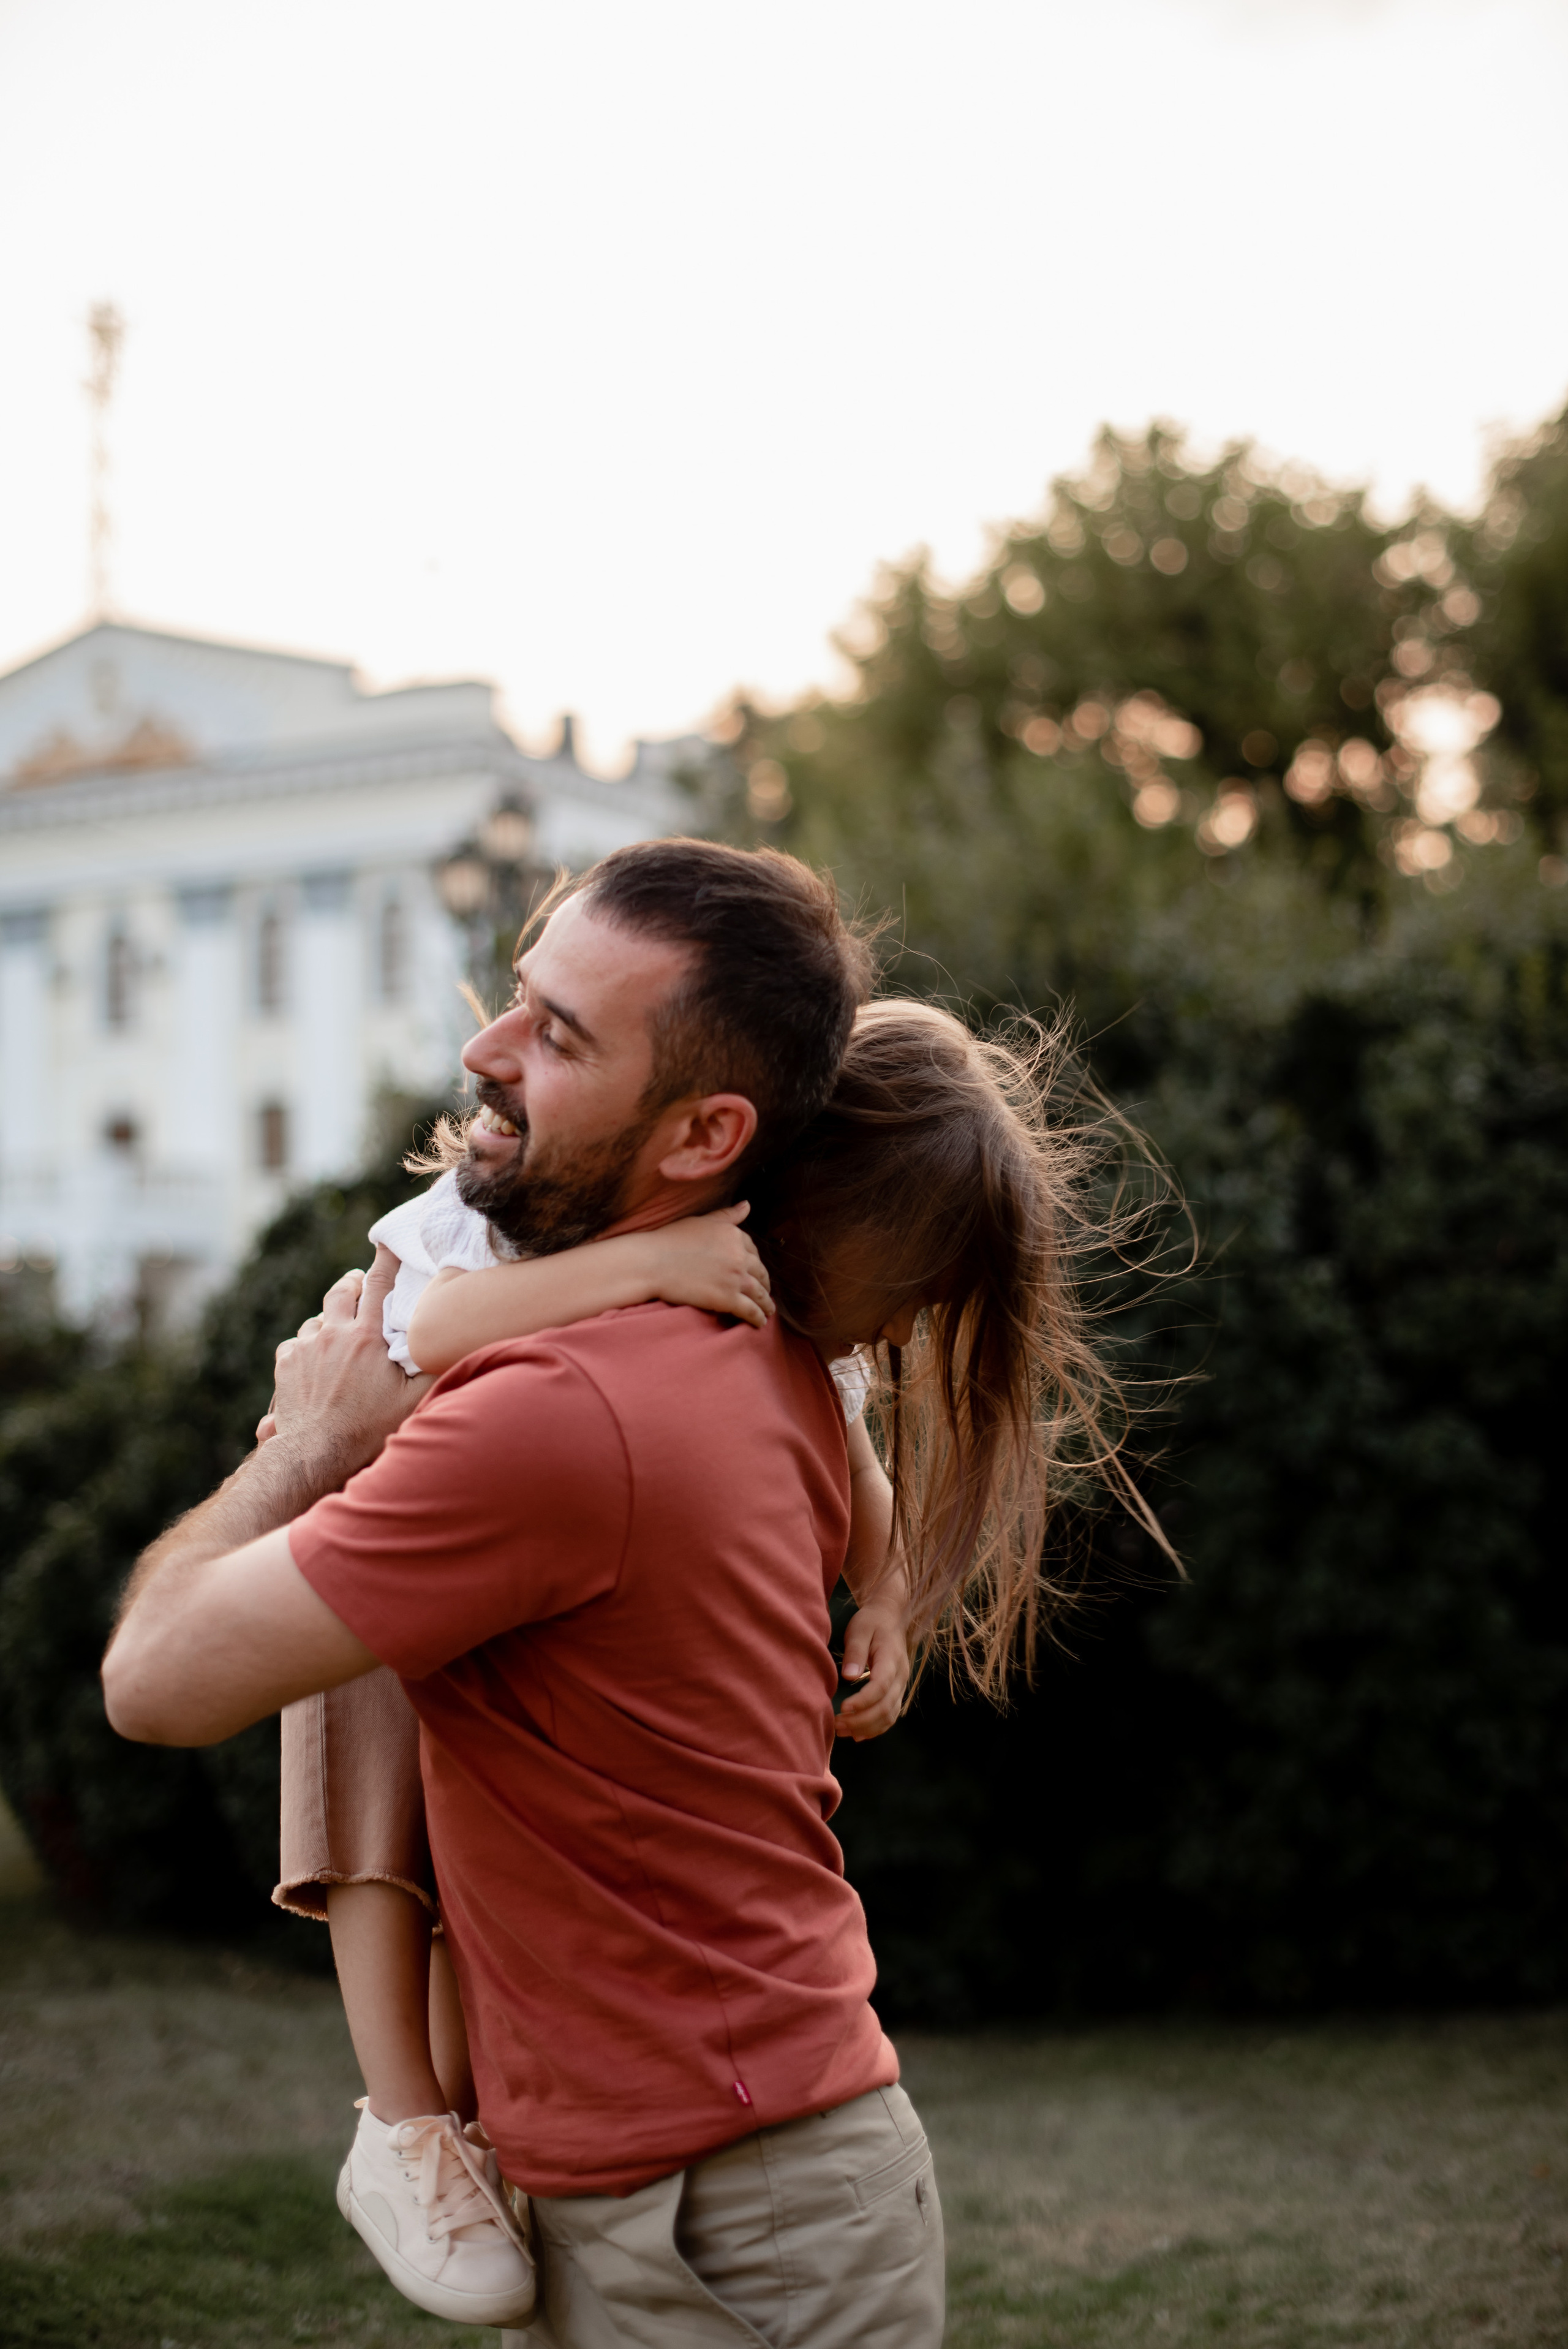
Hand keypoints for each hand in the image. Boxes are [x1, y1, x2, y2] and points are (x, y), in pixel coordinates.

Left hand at [267, 1247, 432, 1489]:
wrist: (317, 1451)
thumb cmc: (369, 1428)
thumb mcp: (412, 1400)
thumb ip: (431, 1368)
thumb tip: (450, 1342)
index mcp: (366, 1337)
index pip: (379, 1285)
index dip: (385, 1260)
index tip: (387, 1242)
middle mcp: (333, 1334)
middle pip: (340, 1291)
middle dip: (351, 1283)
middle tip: (358, 1284)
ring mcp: (305, 1348)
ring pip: (317, 1320)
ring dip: (329, 1321)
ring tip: (338, 1334)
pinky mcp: (286, 1364)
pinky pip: (295, 1343)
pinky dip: (306, 1346)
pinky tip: (315, 1360)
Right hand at [647, 1203, 773, 1329]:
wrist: (653, 1262)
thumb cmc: (671, 1239)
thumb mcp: (702, 1221)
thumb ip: (727, 1216)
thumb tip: (747, 1205)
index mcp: (734, 1235)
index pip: (753, 1250)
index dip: (755, 1262)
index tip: (755, 1271)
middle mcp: (740, 1256)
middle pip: (760, 1272)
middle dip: (764, 1283)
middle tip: (765, 1292)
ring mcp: (736, 1278)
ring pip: (759, 1293)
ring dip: (766, 1304)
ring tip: (768, 1311)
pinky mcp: (728, 1298)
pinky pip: (750, 1310)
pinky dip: (758, 1318)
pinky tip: (761, 1322)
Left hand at [834, 1587, 910, 1741]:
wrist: (890, 1617)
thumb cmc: (872, 1622)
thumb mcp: (859, 1629)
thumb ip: (855, 1652)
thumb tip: (848, 1676)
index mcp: (891, 1659)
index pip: (880, 1686)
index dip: (863, 1701)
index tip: (842, 1708)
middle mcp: (900, 1675)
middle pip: (886, 1706)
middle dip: (861, 1720)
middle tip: (836, 1724)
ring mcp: (901, 1685)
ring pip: (890, 1715)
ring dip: (867, 1728)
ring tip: (842, 1731)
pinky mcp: (897, 1691)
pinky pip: (891, 1715)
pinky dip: (876, 1728)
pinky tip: (858, 1734)